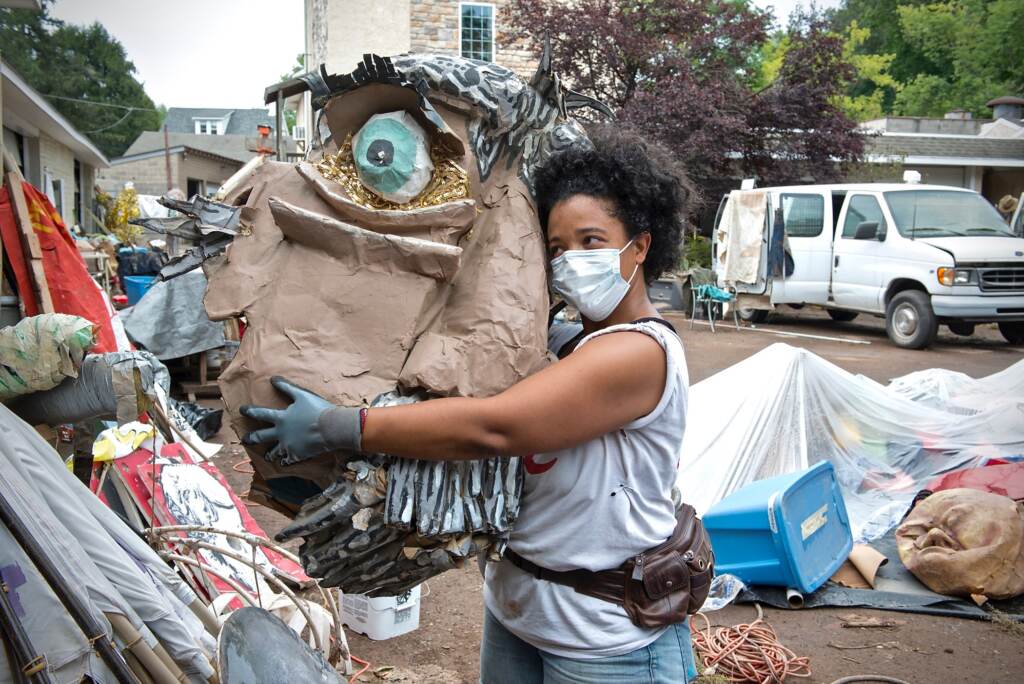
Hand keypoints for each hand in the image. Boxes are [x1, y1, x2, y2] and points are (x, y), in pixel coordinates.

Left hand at [240, 376, 360, 464]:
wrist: (331, 427)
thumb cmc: (317, 409)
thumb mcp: (301, 395)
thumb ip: (286, 387)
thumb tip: (272, 379)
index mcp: (281, 418)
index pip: (261, 414)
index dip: (250, 411)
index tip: (242, 410)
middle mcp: (281, 433)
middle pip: (261, 436)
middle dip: (252, 438)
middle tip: (245, 440)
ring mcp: (288, 446)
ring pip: (274, 452)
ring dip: (270, 454)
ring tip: (267, 457)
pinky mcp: (297, 455)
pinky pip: (288, 460)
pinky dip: (285, 461)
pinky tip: (284, 463)